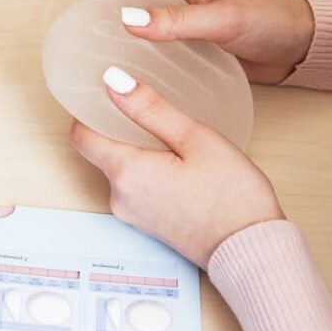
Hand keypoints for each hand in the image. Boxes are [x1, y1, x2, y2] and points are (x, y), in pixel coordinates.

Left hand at [70, 67, 284, 267]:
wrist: (250, 249)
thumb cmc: (232, 196)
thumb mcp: (195, 138)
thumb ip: (150, 109)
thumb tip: (114, 81)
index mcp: (125, 172)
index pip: (81, 137)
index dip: (87, 112)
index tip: (104, 96)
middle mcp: (119, 197)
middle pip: (101, 152)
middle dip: (118, 130)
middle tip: (148, 110)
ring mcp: (131, 214)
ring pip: (120, 171)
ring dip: (136, 152)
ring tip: (170, 139)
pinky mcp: (146, 224)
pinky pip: (135, 189)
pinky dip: (147, 172)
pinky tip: (177, 165)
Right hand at [101, 0, 314, 84]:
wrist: (299, 45)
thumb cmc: (268, 22)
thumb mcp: (221, 20)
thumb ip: (176, 21)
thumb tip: (129, 20)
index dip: (99, 3)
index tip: (83, 30)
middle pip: (124, 6)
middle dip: (103, 26)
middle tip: (88, 55)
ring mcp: (179, 21)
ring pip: (136, 29)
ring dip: (121, 45)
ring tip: (103, 70)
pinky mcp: (186, 43)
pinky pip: (154, 49)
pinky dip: (140, 59)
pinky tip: (133, 78)